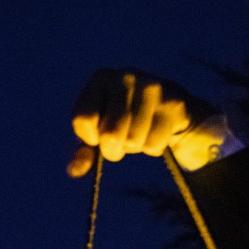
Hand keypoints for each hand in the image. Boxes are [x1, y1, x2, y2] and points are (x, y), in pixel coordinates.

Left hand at [67, 68, 219, 176]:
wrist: (172, 111)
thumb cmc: (126, 121)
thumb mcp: (99, 133)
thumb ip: (84, 151)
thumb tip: (74, 171)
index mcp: (101, 78)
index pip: (83, 119)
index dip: (89, 137)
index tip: (97, 137)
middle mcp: (126, 76)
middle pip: (109, 134)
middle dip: (113, 149)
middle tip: (119, 143)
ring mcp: (152, 87)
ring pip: (133, 140)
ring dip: (135, 147)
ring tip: (140, 133)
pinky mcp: (174, 102)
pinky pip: (154, 143)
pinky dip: (153, 147)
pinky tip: (156, 131)